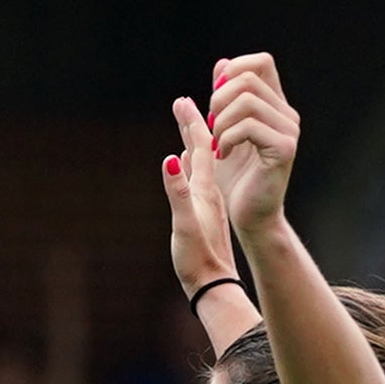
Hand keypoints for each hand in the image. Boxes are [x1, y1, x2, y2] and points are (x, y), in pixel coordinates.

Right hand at [161, 95, 236, 299]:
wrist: (213, 284)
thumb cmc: (198, 258)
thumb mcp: (185, 224)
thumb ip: (177, 192)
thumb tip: (171, 160)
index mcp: (203, 188)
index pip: (201, 147)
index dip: (192, 122)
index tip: (183, 99)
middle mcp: (206, 190)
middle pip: (201, 148)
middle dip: (191, 123)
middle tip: (182, 101)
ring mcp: (204, 200)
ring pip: (199, 162)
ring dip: (192, 141)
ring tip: (188, 125)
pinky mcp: (201, 212)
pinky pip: (195, 179)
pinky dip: (190, 164)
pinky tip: (187, 162)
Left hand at [199, 53, 299, 239]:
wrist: (248, 216)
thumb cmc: (235, 179)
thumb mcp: (220, 134)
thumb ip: (219, 101)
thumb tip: (221, 64)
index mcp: (275, 106)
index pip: (261, 62)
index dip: (234, 69)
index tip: (216, 97)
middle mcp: (287, 114)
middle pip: (248, 78)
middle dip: (218, 100)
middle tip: (210, 128)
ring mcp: (289, 130)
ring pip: (246, 101)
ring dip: (220, 122)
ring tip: (216, 145)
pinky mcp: (284, 149)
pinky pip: (248, 126)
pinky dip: (227, 138)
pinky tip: (223, 155)